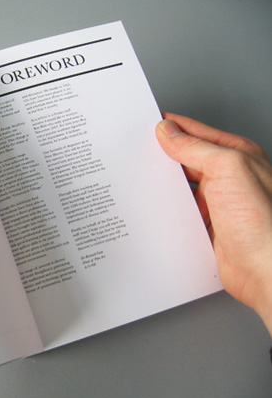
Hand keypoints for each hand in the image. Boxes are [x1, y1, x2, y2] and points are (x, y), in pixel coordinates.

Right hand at [156, 113, 271, 335]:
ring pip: (181, 187)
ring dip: (163, 185)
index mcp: (238, 157)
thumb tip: (169, 132)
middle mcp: (229, 178)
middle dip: (163, 156)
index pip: (197, 134)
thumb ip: (195, 148)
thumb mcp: (228, 169)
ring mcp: (218, 203)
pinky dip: (166, 210)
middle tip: (137, 153)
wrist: (266, 272)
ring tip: (142, 179)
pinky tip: (156, 208)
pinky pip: (180, 211)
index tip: (146, 125)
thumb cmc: (264, 225)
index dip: (171, 127)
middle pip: (186, 160)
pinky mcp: (208, 226)